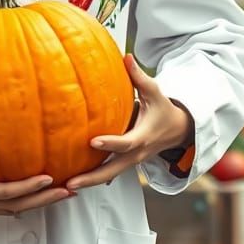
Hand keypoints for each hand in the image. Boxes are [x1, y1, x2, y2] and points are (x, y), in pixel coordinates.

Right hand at [0, 132, 71, 216]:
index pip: (6, 194)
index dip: (29, 187)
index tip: (49, 177)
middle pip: (18, 207)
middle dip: (45, 199)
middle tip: (70, 190)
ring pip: (15, 209)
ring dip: (40, 202)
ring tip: (64, 191)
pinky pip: (7, 206)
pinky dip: (26, 200)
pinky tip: (39, 191)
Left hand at [64, 54, 193, 190]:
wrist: (178, 132)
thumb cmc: (163, 109)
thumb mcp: (155, 92)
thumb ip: (139, 76)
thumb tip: (125, 56)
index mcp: (143, 137)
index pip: (125, 143)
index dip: (110, 143)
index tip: (93, 141)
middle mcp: (136, 153)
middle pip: (113, 170)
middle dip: (92, 178)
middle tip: (71, 182)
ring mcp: (131, 161)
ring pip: (108, 176)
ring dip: (89, 182)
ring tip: (65, 186)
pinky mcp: (126, 163)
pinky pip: (109, 173)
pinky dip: (93, 178)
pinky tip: (73, 181)